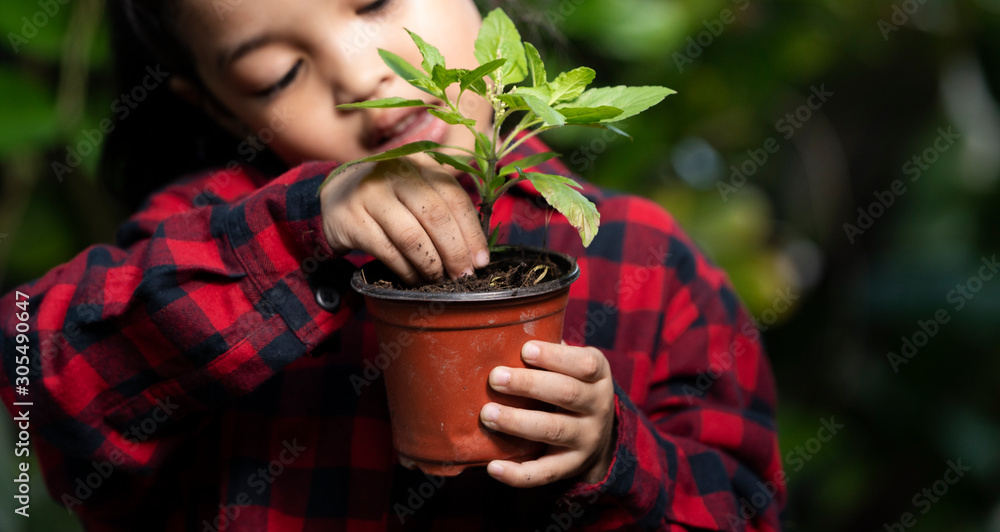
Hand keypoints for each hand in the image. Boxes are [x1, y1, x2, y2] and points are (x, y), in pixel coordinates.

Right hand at [320, 155, 489, 284]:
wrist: (336, 193)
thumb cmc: (391, 198)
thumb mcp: (418, 190)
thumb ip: (446, 209)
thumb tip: (477, 252)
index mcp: (421, 164)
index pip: (454, 197)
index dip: (471, 232)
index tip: (481, 260)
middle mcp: (395, 172)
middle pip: (435, 215)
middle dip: (454, 251)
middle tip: (463, 275)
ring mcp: (370, 194)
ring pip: (411, 236)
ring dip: (431, 264)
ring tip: (438, 279)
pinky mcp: (351, 218)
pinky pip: (387, 251)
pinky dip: (406, 270)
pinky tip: (415, 279)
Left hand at [480, 341, 615, 486]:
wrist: (597, 434)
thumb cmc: (570, 384)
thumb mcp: (572, 365)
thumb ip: (550, 353)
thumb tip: (504, 332)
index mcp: (598, 375)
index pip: (584, 364)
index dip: (555, 357)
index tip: (525, 350)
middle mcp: (598, 406)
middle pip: (567, 394)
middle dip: (529, 386)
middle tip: (495, 378)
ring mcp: (587, 439)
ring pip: (554, 431)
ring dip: (518, 422)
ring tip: (487, 414)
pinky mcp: (571, 466)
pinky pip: (545, 473)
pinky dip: (517, 474)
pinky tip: (492, 468)